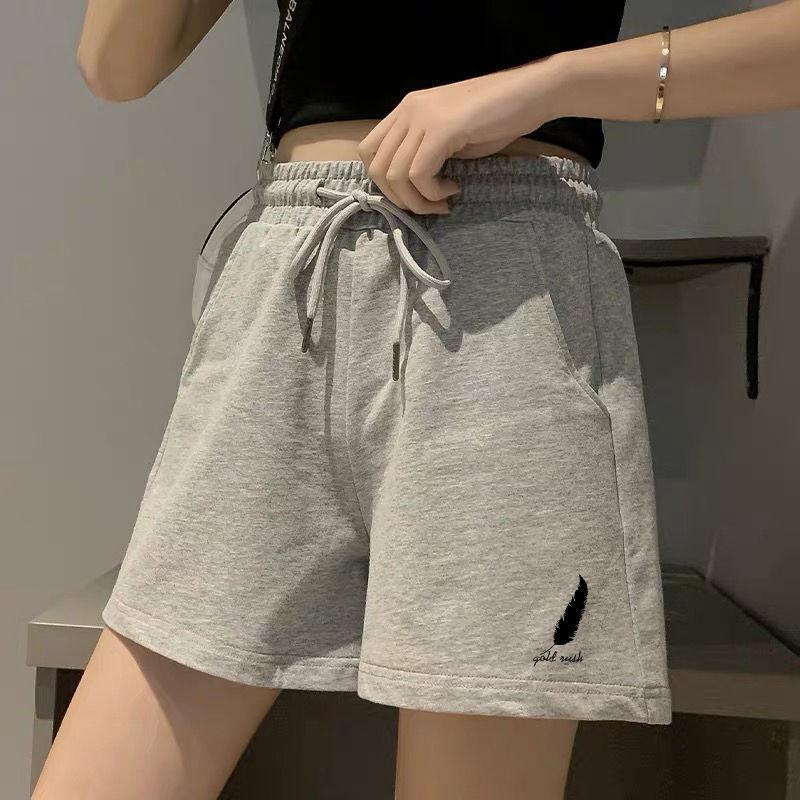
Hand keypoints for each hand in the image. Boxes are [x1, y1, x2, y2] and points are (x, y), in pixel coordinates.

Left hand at [357, 58, 561, 214]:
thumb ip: (425, 152)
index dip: (384, 184)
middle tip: (427, 206)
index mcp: (406, 110)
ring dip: (417, 201)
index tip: (412, 196)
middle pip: (376, 167)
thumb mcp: (450, 135)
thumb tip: (410, 188)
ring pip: (395, 175)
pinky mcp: (442, 129)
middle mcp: (408, 109)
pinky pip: (419, 174)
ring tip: (442, 201)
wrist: (531, 95)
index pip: (369, 151)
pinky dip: (432, 193)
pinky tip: (452, 189)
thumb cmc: (497, 117)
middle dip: (399, 199)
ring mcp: (423, 117)